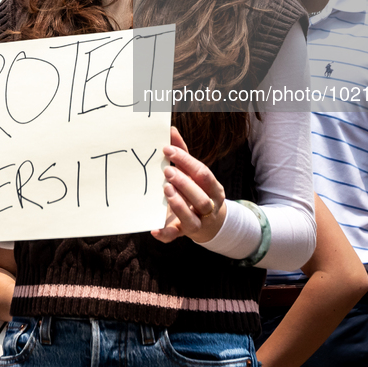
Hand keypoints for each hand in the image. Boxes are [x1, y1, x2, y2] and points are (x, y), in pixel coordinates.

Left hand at [151, 127, 225, 244]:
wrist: (209, 223)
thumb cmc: (197, 191)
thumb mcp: (193, 173)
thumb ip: (183, 154)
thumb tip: (171, 130)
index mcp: (213, 189)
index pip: (203, 174)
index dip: (186, 161)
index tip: (167, 149)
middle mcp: (209, 207)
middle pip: (202, 198)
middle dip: (185, 184)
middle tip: (167, 171)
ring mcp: (198, 223)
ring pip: (192, 219)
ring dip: (179, 205)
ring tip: (166, 190)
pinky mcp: (183, 234)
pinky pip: (174, 237)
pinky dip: (164, 234)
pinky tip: (154, 229)